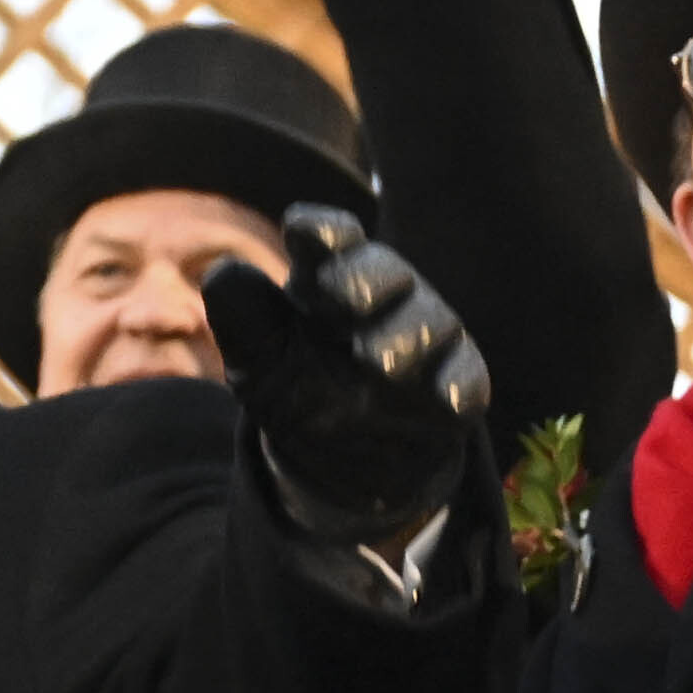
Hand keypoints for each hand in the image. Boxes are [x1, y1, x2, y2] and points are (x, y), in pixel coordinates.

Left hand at [204, 205, 484, 542]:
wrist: (339, 463)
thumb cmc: (295, 391)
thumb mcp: (255, 361)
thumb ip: (239, 316)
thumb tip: (225, 269)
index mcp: (323, 277)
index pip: (326, 237)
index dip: (320, 229)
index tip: (308, 234)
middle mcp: (380, 294)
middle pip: (381, 267)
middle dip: (364, 277)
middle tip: (346, 299)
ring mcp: (423, 334)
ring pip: (427, 317)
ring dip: (406, 334)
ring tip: (378, 364)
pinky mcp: (455, 379)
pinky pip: (466, 373)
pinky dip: (459, 383)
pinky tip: (447, 399)